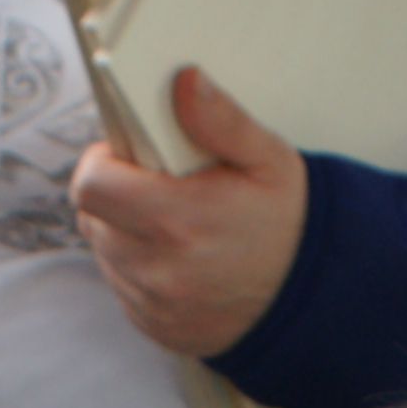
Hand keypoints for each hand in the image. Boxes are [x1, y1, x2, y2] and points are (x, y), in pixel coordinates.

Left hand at [69, 70, 310, 360]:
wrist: (315, 301)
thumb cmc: (290, 223)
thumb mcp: (268, 160)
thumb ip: (221, 120)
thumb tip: (184, 81)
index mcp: (180, 221)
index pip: (91, 185)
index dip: (102, 162)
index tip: (129, 155)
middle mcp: (160, 271)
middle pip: (92, 217)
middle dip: (114, 194)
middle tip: (156, 186)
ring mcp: (154, 305)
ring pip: (104, 252)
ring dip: (123, 230)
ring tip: (169, 221)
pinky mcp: (153, 326)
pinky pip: (122, 285)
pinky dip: (138, 266)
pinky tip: (177, 256)